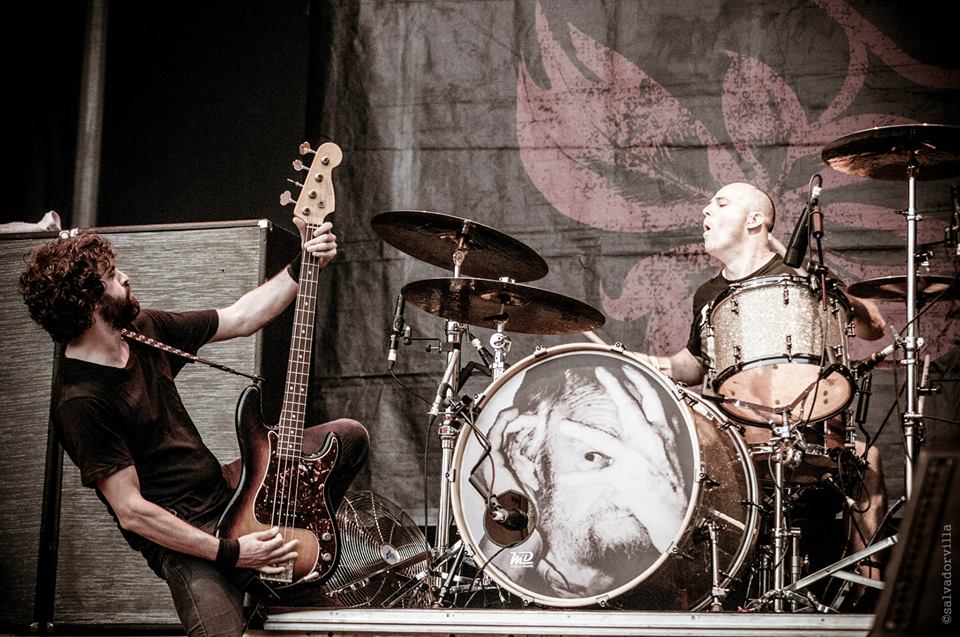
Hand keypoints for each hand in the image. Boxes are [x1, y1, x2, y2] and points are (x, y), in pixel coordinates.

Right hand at [235, 526, 298, 574]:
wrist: (232, 554)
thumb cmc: (242, 545)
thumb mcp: (255, 535)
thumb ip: (267, 533)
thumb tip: (276, 530)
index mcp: (265, 547)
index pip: (279, 542)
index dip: (280, 536)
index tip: (277, 534)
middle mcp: (266, 556)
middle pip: (282, 551)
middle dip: (290, 546)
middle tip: (296, 543)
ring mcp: (263, 562)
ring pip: (279, 560)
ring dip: (288, 558)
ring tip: (295, 555)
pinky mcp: (259, 567)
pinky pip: (270, 570)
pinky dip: (277, 570)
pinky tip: (282, 569)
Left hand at [293, 218, 337, 267]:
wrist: (311, 255)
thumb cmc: (310, 241)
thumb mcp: (304, 234)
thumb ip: (301, 226)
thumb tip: (295, 219)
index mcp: (325, 230)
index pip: (328, 225)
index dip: (322, 229)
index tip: (314, 233)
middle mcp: (330, 236)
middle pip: (326, 237)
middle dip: (314, 241)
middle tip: (306, 245)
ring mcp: (333, 244)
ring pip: (326, 245)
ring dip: (316, 248)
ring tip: (308, 249)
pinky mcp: (333, 252)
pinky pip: (328, 253)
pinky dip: (320, 254)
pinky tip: (314, 253)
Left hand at [553, 366, 686, 551]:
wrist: (679, 514)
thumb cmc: (675, 485)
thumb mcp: (671, 452)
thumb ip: (657, 434)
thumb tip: (643, 419)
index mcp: (664, 433)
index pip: (652, 399)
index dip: (638, 380)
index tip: (626, 367)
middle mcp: (651, 441)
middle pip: (629, 407)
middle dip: (614, 386)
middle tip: (600, 371)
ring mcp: (637, 459)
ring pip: (604, 440)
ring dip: (581, 431)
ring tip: (563, 426)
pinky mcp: (625, 478)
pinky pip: (597, 477)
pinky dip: (580, 478)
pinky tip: (564, 478)